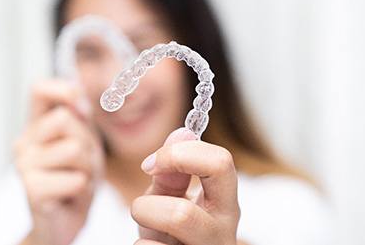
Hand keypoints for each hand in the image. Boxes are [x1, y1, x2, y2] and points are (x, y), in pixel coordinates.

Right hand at [14, 80, 103, 244]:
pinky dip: (82, 189)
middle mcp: (24, 142)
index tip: (82, 112)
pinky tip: (70, 196)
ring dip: (88, 168)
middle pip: (65, 119)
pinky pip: (75, 178)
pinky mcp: (31, 190)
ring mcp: (24, 166)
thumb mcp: (84, 141)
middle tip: (83, 163)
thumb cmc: (75, 178)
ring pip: (74, 148)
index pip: (40, 89)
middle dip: (87, 142)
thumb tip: (76, 91)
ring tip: (78, 179)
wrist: (64, 222)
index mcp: (35, 126)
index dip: (64, 91)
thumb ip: (80, 116)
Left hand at [131, 128, 239, 244]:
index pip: (220, 162)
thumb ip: (174, 169)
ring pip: (174, 220)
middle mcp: (223, 230)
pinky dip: (140, 243)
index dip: (178, 154)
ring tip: (144, 223)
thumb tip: (183, 131)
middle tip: (144, 198)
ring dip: (144, 215)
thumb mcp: (171, 198)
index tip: (151, 163)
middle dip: (156, 192)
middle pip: (195, 199)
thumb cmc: (172, 231)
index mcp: (224, 203)